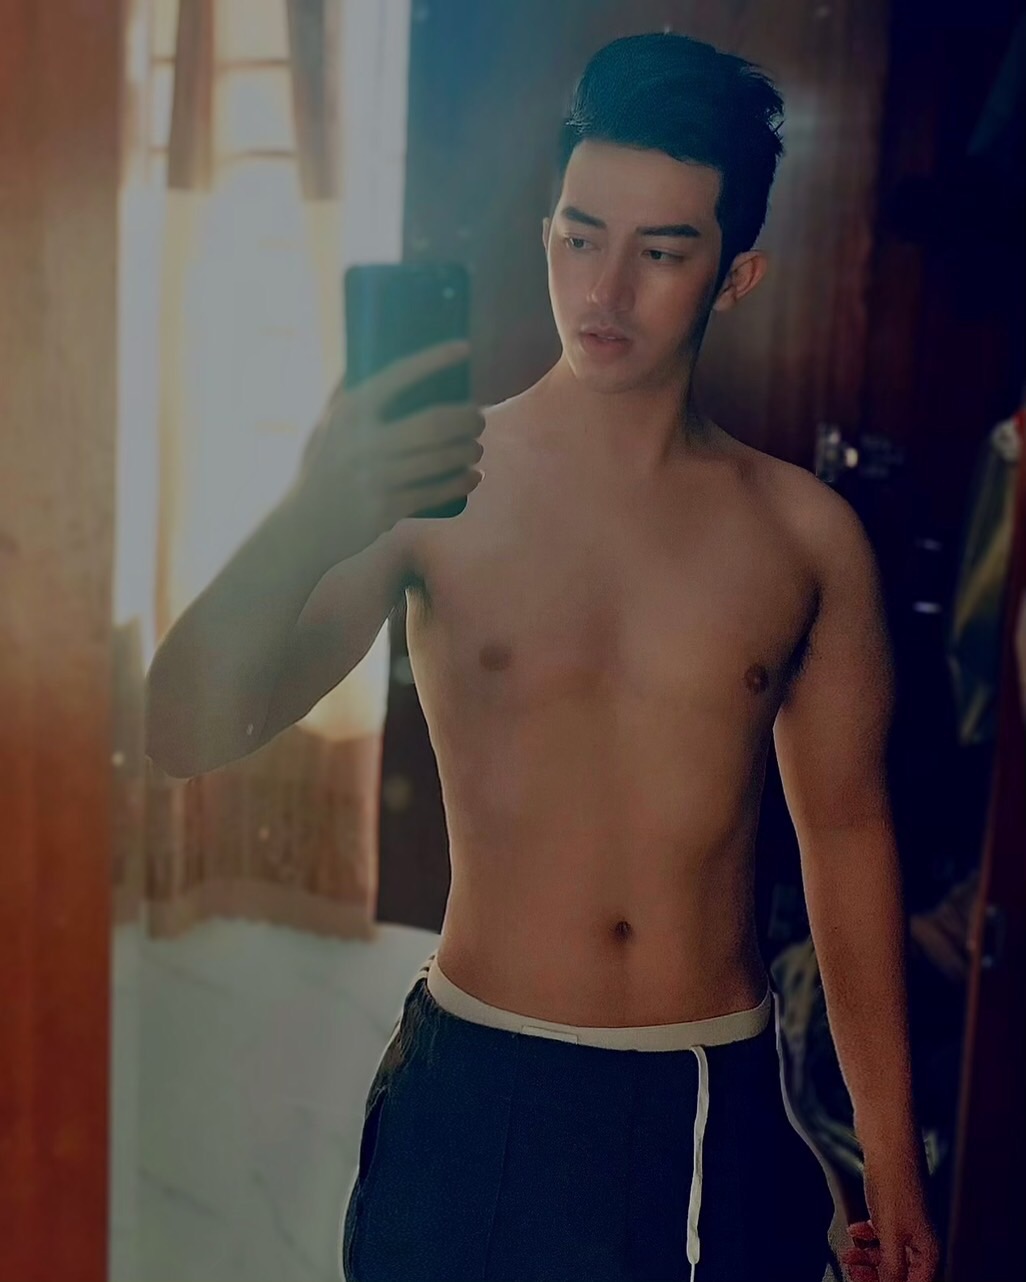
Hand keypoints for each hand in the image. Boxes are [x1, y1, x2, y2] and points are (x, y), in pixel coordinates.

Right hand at [295, 340, 483, 560]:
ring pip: (440, 458)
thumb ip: (346, 393)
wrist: (304, 529)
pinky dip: (461, 482)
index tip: (464, 347)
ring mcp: (376, 477)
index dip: (434, 359)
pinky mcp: (386, 508)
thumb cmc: (321, 470)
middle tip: (478, 417)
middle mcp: (363, 442)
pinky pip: (436, 491)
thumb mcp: (325, 427)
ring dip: (468, 451)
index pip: (397, 375)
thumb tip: (372, 353)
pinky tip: (473, 476)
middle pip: (434, 422)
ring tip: (476, 447)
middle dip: (466, 418)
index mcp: (350, 413)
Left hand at [840, 1159, 939, 1281]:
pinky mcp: (893, 1209)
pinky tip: (855, 1231)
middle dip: (876, 1276)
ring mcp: (907, 1223)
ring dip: (867, 1258)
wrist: (887, 1142)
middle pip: (900, 1273)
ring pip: (888, 1253)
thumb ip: (892, 1270)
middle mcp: (921, 1240)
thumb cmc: (894, 1186)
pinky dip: (867, 1237)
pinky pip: (881, 1234)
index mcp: (928, 1251)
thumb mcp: (890, 1234)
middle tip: (853, 1272)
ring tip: (848, 1256)